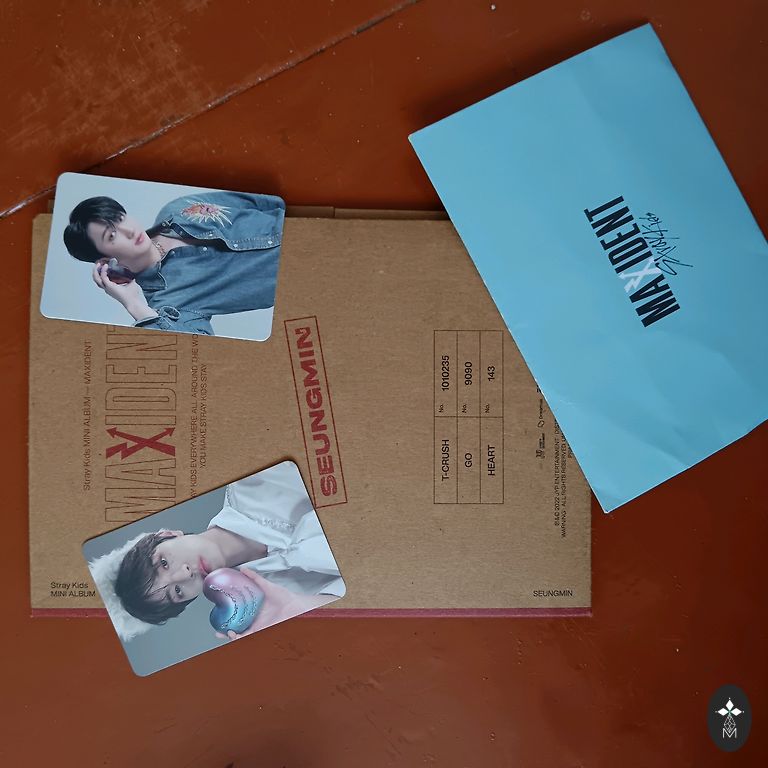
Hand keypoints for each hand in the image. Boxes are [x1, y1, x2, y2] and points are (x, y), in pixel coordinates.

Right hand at [93, 261, 156, 321]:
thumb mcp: (131, 283)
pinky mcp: (109, 286)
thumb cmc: (133, 295)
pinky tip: (105, 266)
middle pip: (96, 279)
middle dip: (95, 271)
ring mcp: (107, 288)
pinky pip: (103, 277)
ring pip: (96, 278)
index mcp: (111, 288)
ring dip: (96, 270)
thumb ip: (129, 277)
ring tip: (99, 263)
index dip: (101, 272)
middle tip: (98, 263)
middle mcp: (107, 288)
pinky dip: (103, 271)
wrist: (133, 301)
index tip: (104, 265)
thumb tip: (131, 271)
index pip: (102, 279)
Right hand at [215, 568, 334, 641]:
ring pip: (241, 636)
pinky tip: (236, 635)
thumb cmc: (285, 597)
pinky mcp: (262, 633)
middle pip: (237, 628)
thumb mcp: (266, 586)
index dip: (228, 618)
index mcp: (254, 610)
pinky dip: (241, 638)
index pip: (238, 616)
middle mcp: (255, 620)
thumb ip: (255, 578)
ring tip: (227, 633)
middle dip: (226, 632)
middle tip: (218, 631)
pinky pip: (249, 639)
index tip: (218, 617)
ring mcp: (258, 627)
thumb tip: (243, 570)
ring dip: (232, 636)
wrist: (296, 606)